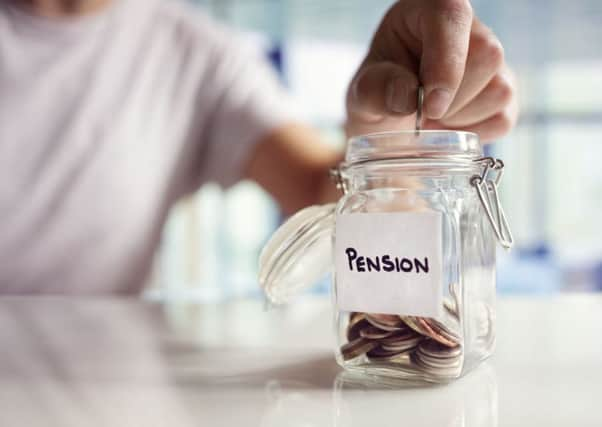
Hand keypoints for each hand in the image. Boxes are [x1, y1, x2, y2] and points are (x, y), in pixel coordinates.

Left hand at [346, 0, 517, 141]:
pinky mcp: (504, 92)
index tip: (429, 105)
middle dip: (451, 100)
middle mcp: (468, 28)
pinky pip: (503, 118)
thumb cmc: (378, 93)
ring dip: (459, 119)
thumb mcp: (362, 92)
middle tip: (419, 114)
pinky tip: (448, 126)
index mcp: (428, 9)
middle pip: (487, 56)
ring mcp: (493, 61)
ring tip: (431, 119)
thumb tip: (406, 97)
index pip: (452, 17)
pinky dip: (472, 133)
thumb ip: (375, 90)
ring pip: (499, 90)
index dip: (445, 64)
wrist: (390, 119)